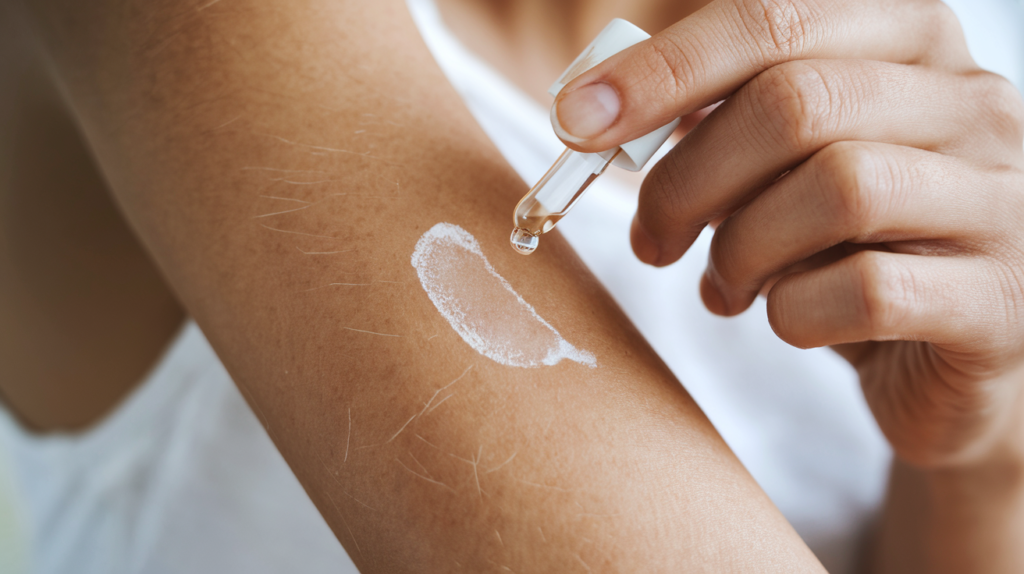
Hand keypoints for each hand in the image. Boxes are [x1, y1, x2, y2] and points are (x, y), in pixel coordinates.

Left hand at [551, 0, 1023, 467]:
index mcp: (908, 42)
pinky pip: (869, 289)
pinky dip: (794, 312)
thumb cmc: (847, 241)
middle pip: (794, 102)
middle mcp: (972, 103)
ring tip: (724, 286)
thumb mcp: (782, 164)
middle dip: (687, 179)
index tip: (576, 120)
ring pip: (837, 188)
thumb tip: (596, 107)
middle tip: (650, 238)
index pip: (773, 20)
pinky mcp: (996, 301)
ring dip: (741, 250)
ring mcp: (1000, 200)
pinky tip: (785, 319)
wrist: (951, 349)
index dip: (663, 69)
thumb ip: (717, 120)